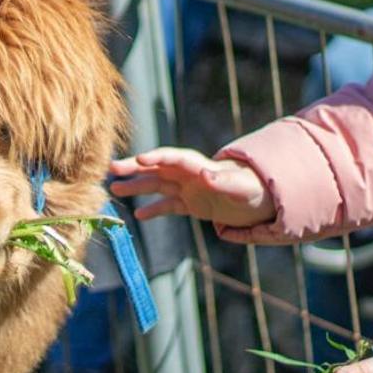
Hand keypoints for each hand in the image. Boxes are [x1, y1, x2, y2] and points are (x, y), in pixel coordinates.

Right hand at [108, 147, 275, 226]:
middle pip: (157, 168)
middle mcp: (189, 175)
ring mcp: (187, 189)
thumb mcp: (240, 186)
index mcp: (199, 166)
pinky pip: (167, 205)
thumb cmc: (252, 189)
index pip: (174, 158)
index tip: (139, 160)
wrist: (260, 199)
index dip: (157, 157)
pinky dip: (153, 209)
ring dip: (136, 186)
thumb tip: (206, 175)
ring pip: (156, 185)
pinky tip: (138, 215)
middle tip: (112, 168)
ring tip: (114, 189)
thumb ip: (222, 180)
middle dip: (135, 167)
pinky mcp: (190, 204)